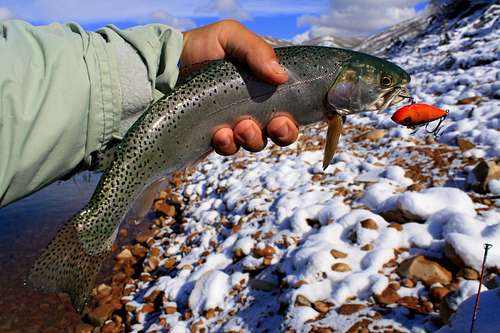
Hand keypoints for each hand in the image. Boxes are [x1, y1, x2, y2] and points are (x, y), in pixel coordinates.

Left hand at [181, 20, 298, 154]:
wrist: (163, 64)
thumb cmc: (201, 47)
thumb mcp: (229, 36)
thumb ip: (256, 50)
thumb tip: (282, 76)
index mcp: (264, 87)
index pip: (292, 107)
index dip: (299, 116)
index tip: (299, 116)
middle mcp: (254, 109)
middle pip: (281, 132)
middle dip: (283, 132)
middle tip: (275, 125)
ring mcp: (234, 126)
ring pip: (256, 143)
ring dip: (253, 138)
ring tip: (241, 127)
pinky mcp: (214, 139)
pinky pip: (228, 149)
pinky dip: (228, 144)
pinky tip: (220, 134)